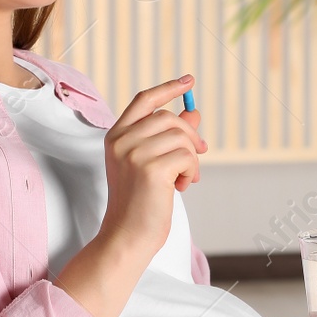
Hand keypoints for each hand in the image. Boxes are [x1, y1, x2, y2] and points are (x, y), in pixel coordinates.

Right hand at [97, 76, 206, 256]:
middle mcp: (121, 140)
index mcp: (116, 136)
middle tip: (200, 153)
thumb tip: (194, 112)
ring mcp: (134, 153)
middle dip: (190, 135)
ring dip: (191, 159)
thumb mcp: (154, 163)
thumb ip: (170, 137)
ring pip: (181, 137)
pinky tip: (181, 187)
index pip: (144, 100)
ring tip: (183, 179)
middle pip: (168, 117)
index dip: (168, 88)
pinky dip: (191, 172)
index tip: (189, 81)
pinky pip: (187, 156)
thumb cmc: (141, 202)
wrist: (128, 235)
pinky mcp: (150, 168)